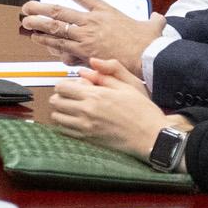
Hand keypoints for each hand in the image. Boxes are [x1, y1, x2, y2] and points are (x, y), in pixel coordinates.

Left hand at [18, 0, 160, 69]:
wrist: (147, 60)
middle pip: (58, 11)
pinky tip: (39, 41)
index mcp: (105, 11)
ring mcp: (85, 37)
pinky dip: (49, 44)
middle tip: (27, 7)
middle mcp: (91, 22)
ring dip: (38, 26)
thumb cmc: (148, 45)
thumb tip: (158, 18)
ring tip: (27, 23)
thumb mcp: (152, 26)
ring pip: (55, 29)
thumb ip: (152, 20)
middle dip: (39, 8)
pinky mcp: (84, 53)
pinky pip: (61, 47)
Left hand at [45, 65, 171, 158]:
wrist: (152, 136)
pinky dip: (65, 125)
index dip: (65, 85)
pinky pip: (64, 131)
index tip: (74, 87)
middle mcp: (86, 110)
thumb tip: (87, 68)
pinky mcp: (87, 139)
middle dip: (61, 97)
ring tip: (74, 110)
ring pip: (56, 117)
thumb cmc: (142, 111)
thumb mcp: (128, 86)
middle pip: (55, 101)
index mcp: (95, 95)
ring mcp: (85, 126)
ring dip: (62, 111)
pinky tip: (77, 122)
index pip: (62, 87)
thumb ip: (105, 75)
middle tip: (72, 98)